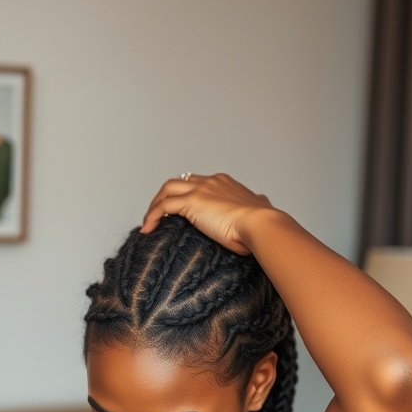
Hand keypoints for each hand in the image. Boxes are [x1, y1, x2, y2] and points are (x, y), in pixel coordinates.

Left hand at [141, 173, 272, 255]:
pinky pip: (163, 206)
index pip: (197, 182)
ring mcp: (200, 190)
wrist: (260, 224)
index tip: (179, 210)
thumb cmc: (261, 223)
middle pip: (179, 182)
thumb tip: (263, 201)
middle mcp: (210, 182)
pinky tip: (148, 229)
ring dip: (155, 204)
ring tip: (149, 222)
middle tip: (159, 214)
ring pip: (167, 190)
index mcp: (223, 182)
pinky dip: (152, 216)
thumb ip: (259, 202)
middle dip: (165, 196)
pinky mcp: (191, 203)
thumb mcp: (261, 207)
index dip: (185, 194)